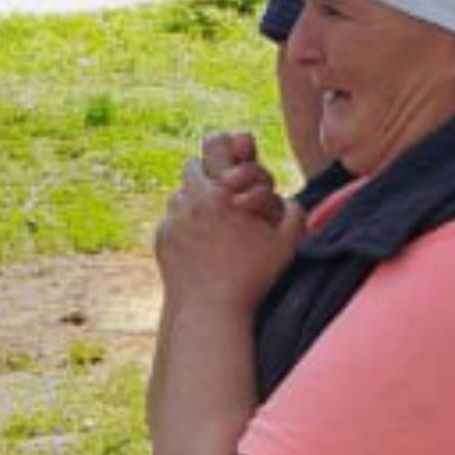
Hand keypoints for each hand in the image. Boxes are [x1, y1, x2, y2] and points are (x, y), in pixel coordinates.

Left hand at [157, 141, 302, 313]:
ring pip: (180, 192)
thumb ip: (293, 211)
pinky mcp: (161, 237)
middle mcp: (190, 200)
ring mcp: (171, 219)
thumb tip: (288, 200)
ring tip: (216, 217)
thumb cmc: (252, 276)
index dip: (229, 148)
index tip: (238, 158)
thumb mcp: (285, 242)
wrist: (209, 309)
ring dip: (196, 198)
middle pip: (193, 165)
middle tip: (227, 189)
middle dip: (211, 173)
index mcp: (220, 192)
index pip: (216, 144)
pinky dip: (185, 221)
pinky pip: (172, 217)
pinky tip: (201, 239)